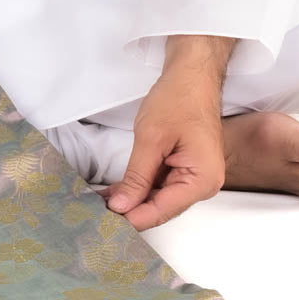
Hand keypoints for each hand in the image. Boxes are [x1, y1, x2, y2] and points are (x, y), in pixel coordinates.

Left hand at [103, 35, 234, 230]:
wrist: (191, 76)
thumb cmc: (180, 99)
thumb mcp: (151, 139)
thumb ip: (137, 177)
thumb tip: (122, 206)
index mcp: (202, 180)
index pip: (162, 210)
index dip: (132, 218)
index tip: (104, 224)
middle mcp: (202, 184)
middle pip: (160, 208)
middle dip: (129, 210)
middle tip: (96, 215)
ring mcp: (193, 177)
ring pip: (156, 199)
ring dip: (130, 199)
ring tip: (99, 204)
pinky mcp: (183, 170)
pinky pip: (158, 186)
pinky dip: (137, 187)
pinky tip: (114, 192)